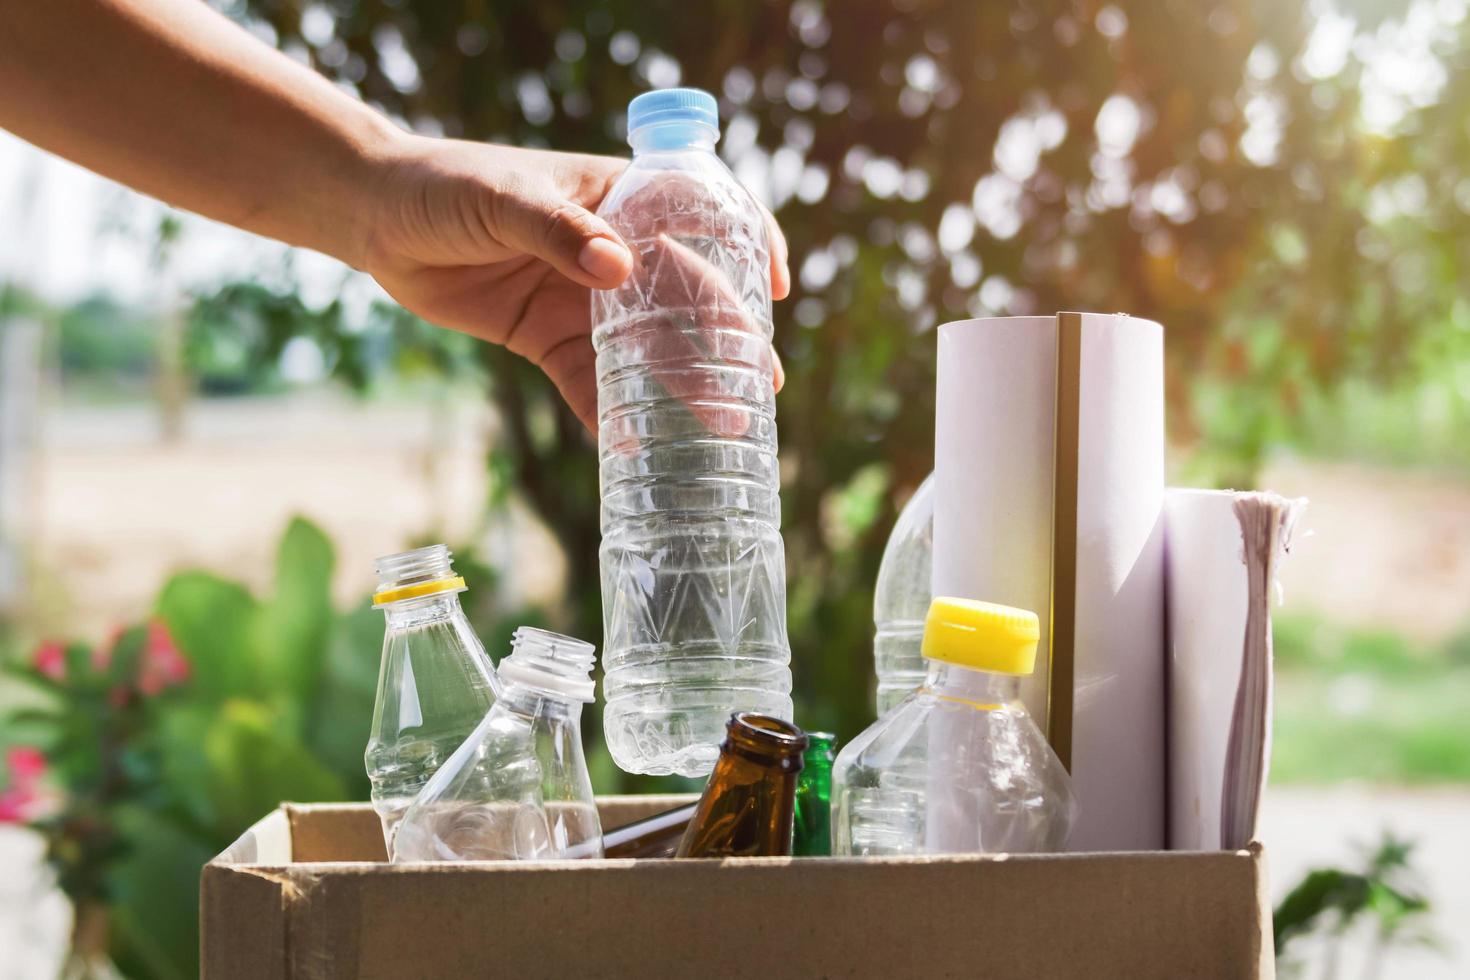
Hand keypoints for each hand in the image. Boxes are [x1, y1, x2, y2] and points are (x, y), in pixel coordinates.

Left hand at [362, 134, 789, 431]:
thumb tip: (618, 268)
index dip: (749, 245)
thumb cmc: (447, 186)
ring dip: (684, 386)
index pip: (703, 213)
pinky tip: (634, 448)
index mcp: (619, 198)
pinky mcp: (549, 339)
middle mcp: (614, 251)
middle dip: (728, 341)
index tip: (774, 288)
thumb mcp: (503, 199)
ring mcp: (584, 300)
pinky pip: (589, 384)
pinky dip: (610, 416)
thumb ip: (559, 232)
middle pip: (685, 296)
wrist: (377, 219)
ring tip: (722, 426)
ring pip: (646, 349)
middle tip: (760, 387)